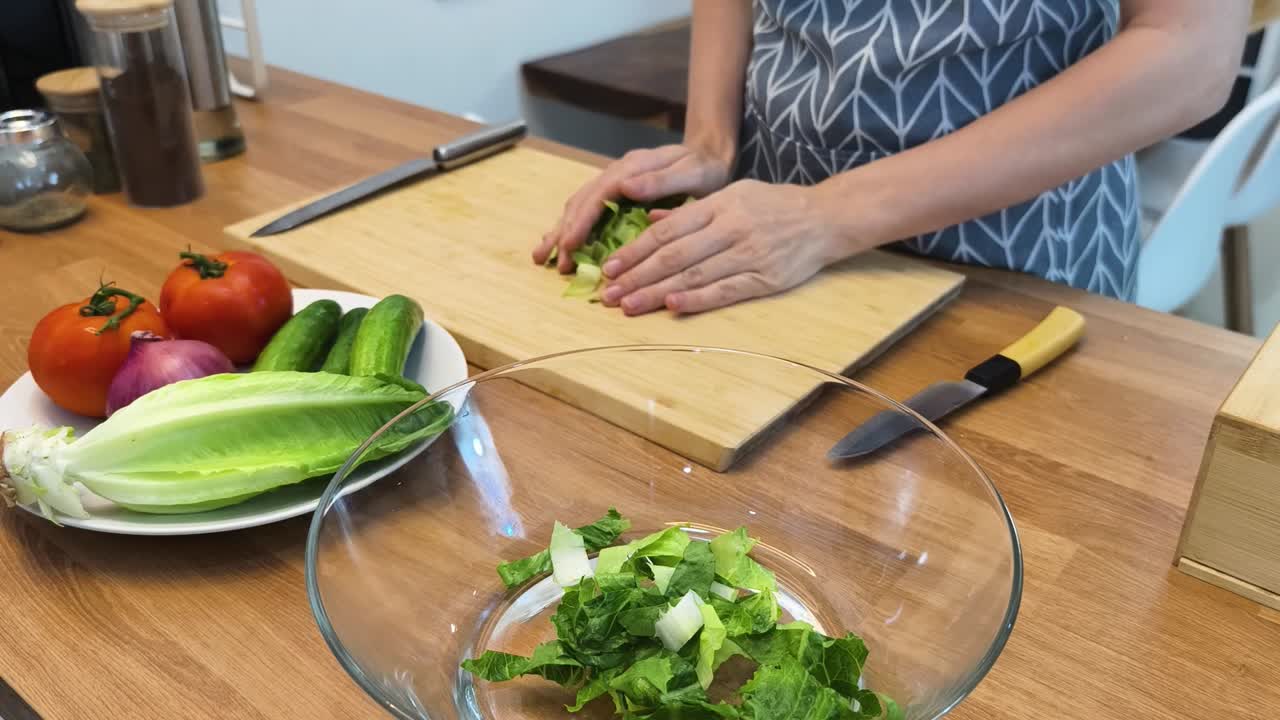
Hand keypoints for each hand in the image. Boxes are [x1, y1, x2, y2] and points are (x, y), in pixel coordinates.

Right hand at [533, 143, 733, 273]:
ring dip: (561, 231)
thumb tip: (625, 186)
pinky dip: (572, 226)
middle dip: (564, 233)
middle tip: (553, 262)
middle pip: (581, 202)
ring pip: (579, 205)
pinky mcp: (616, 190)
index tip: (568, 246)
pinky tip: (563, 243)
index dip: (581, 222)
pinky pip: (588, 208)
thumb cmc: (704, 167)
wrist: (708, 153)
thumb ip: (661, 180)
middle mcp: (617, 173)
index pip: (597, 197)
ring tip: (544, 257)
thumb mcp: (692, 173)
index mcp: (631, 169)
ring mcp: (614, 181)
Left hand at [599, 180, 855, 314]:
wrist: (825, 218)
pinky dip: (698, 299)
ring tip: (629, 306)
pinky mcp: (766, 277)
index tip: (610, 267)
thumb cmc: (775, 206)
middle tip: (609, 294)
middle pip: (674, 255)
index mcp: (719, 205)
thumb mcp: (733, 194)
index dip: (635, 250)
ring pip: (694, 274)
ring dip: (657, 292)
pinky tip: (673, 307)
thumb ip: (692, 211)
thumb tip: (650, 220)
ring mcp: (748, 253)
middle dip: (637, 275)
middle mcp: (730, 227)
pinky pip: (726, 290)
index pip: (667, 230)